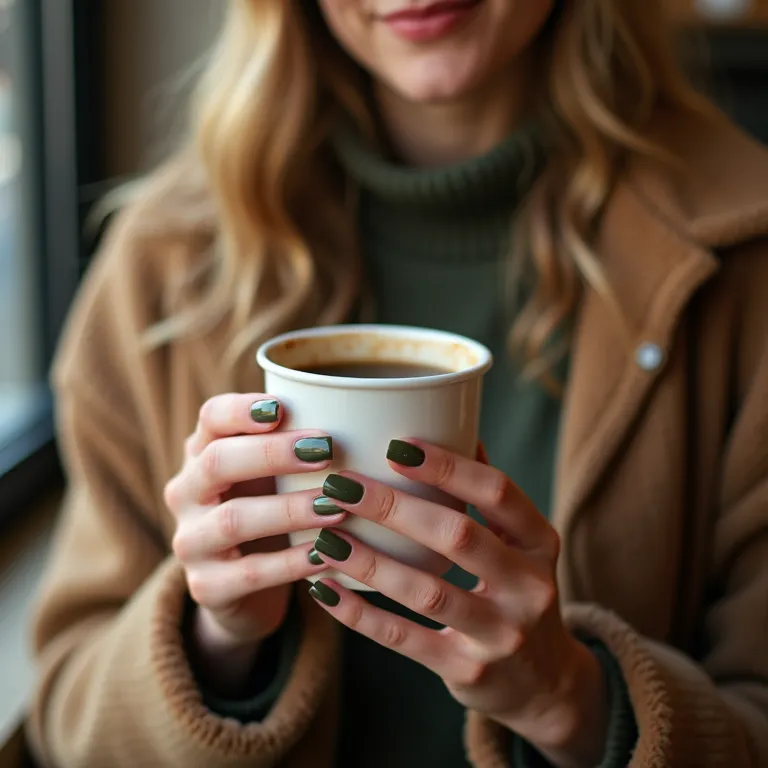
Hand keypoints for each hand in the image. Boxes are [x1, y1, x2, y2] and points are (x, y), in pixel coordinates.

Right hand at [164, 393, 342, 692]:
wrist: (243, 588)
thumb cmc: (269, 511)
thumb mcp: (274, 475)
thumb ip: (297, 446)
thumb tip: (364, 413)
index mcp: (202, 452)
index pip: (211, 417)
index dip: (242, 410)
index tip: (282, 407)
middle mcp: (186, 493)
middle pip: (217, 462)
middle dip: (272, 454)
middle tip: (325, 450)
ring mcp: (190, 541)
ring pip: (233, 520)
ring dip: (289, 510)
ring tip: (335, 506)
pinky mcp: (206, 587)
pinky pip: (250, 572)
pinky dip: (291, 563)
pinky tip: (325, 554)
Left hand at [306, 440, 607, 767]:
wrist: (544, 684)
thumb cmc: (518, 593)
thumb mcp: (522, 545)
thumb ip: (489, 495)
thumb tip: (454, 425)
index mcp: (540, 543)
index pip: (497, 491)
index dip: (447, 466)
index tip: (395, 444)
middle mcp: (529, 587)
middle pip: (457, 536)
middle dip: (392, 507)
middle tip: (339, 486)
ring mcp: (501, 634)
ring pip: (426, 592)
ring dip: (368, 561)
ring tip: (322, 537)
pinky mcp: (468, 671)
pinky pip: (405, 639)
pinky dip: (360, 615)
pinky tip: (325, 590)